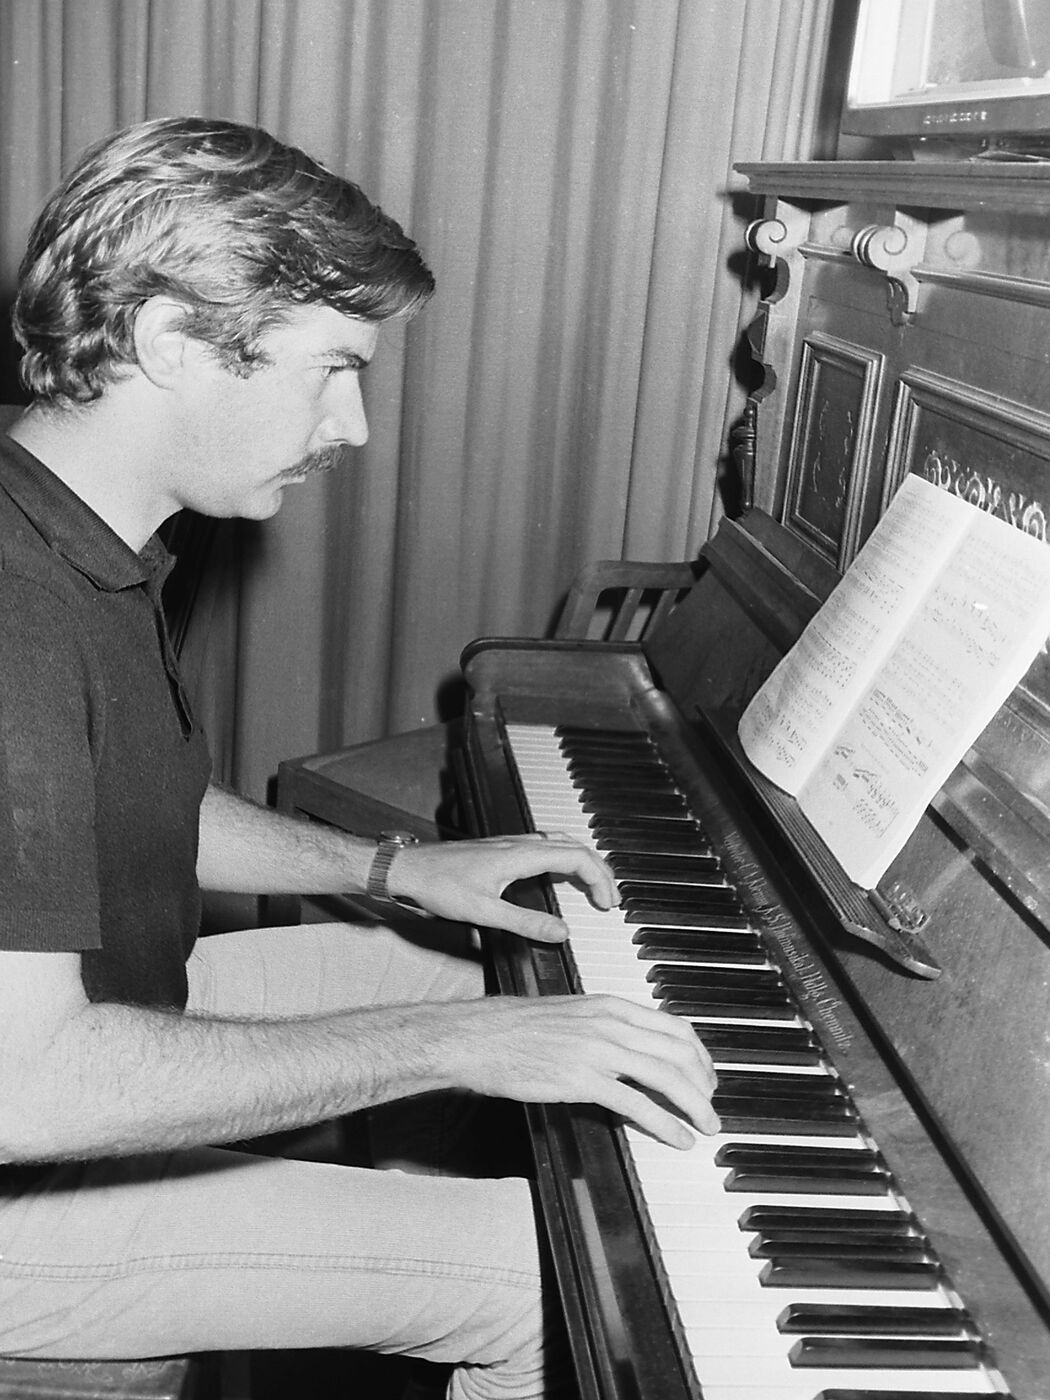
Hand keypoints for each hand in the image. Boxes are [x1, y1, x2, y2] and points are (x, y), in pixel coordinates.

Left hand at [389, 832, 616, 941]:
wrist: (407, 868)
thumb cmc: (439, 886)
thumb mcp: (484, 912)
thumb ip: (525, 922)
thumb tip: (562, 932)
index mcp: (520, 855)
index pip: (576, 857)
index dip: (599, 879)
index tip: (607, 904)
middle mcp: (519, 843)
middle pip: (575, 845)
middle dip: (600, 869)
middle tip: (612, 898)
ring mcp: (510, 842)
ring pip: (561, 841)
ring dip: (584, 860)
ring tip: (596, 884)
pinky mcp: (501, 847)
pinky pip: (545, 844)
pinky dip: (565, 856)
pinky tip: (561, 873)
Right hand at [424, 992, 719, 1147]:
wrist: (477, 1036)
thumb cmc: (513, 1028)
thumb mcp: (569, 1014)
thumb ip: (603, 1027)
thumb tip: (630, 1047)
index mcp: (609, 1004)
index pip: (673, 1026)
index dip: (699, 1054)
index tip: (707, 1075)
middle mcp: (610, 1023)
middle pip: (678, 1052)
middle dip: (704, 1082)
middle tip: (712, 1105)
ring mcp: (597, 1050)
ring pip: (666, 1076)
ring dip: (695, 1104)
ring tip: (707, 1125)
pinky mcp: (582, 1079)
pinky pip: (636, 1103)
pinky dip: (665, 1123)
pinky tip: (677, 1137)